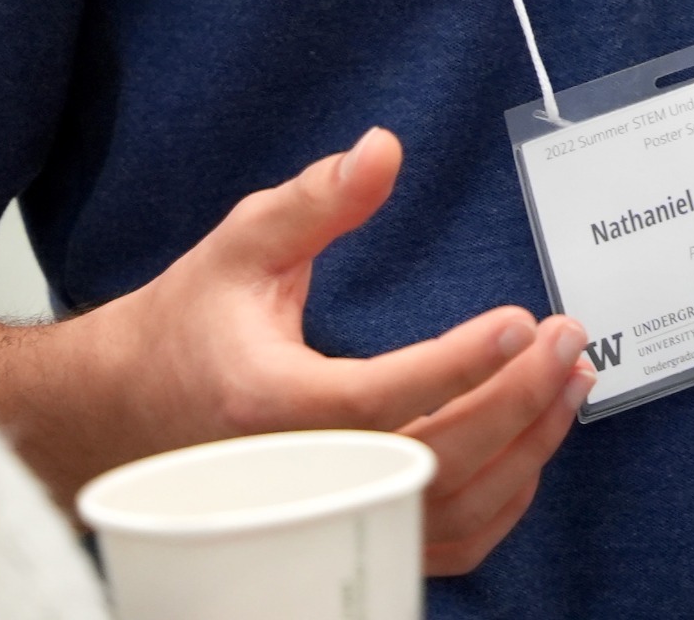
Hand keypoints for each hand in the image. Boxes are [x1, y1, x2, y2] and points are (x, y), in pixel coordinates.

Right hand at [60, 128, 589, 570]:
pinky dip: (500, 500)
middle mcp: (300, 478)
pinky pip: (440, 543)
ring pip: (447, 514)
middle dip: (516, 400)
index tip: (519, 322)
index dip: (454, 366)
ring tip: (571, 381)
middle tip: (567, 339)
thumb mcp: (243, 243)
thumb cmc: (188, 324)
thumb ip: (316, 199)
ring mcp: (327, 517)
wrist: (122, 415)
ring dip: (524, 450)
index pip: (379, 398)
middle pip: (430, 461)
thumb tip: (384, 149)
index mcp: (270, 405)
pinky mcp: (349, 531)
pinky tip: (534, 440)